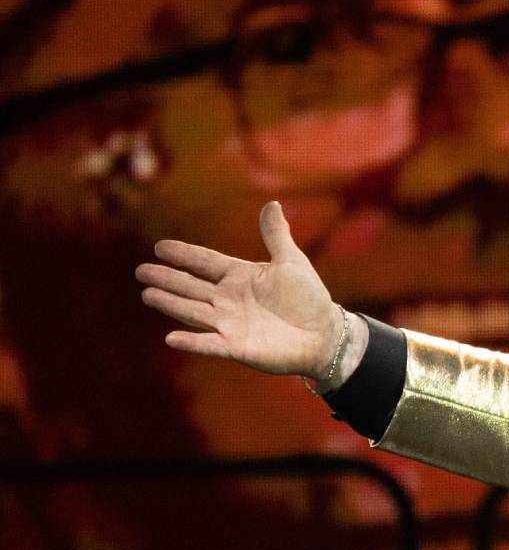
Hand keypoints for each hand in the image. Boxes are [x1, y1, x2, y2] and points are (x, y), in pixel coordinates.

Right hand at [136, 202, 341, 376]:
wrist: (326, 335)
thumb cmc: (309, 299)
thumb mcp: (291, 262)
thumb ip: (276, 235)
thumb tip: (272, 203)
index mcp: (239, 277)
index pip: (204, 263)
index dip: (183, 255)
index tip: (160, 247)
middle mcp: (228, 299)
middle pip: (191, 286)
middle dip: (167, 278)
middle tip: (141, 271)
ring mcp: (230, 323)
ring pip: (193, 311)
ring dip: (171, 303)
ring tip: (147, 294)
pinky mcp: (237, 347)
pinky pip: (209, 344)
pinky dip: (191, 342)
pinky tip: (170, 338)